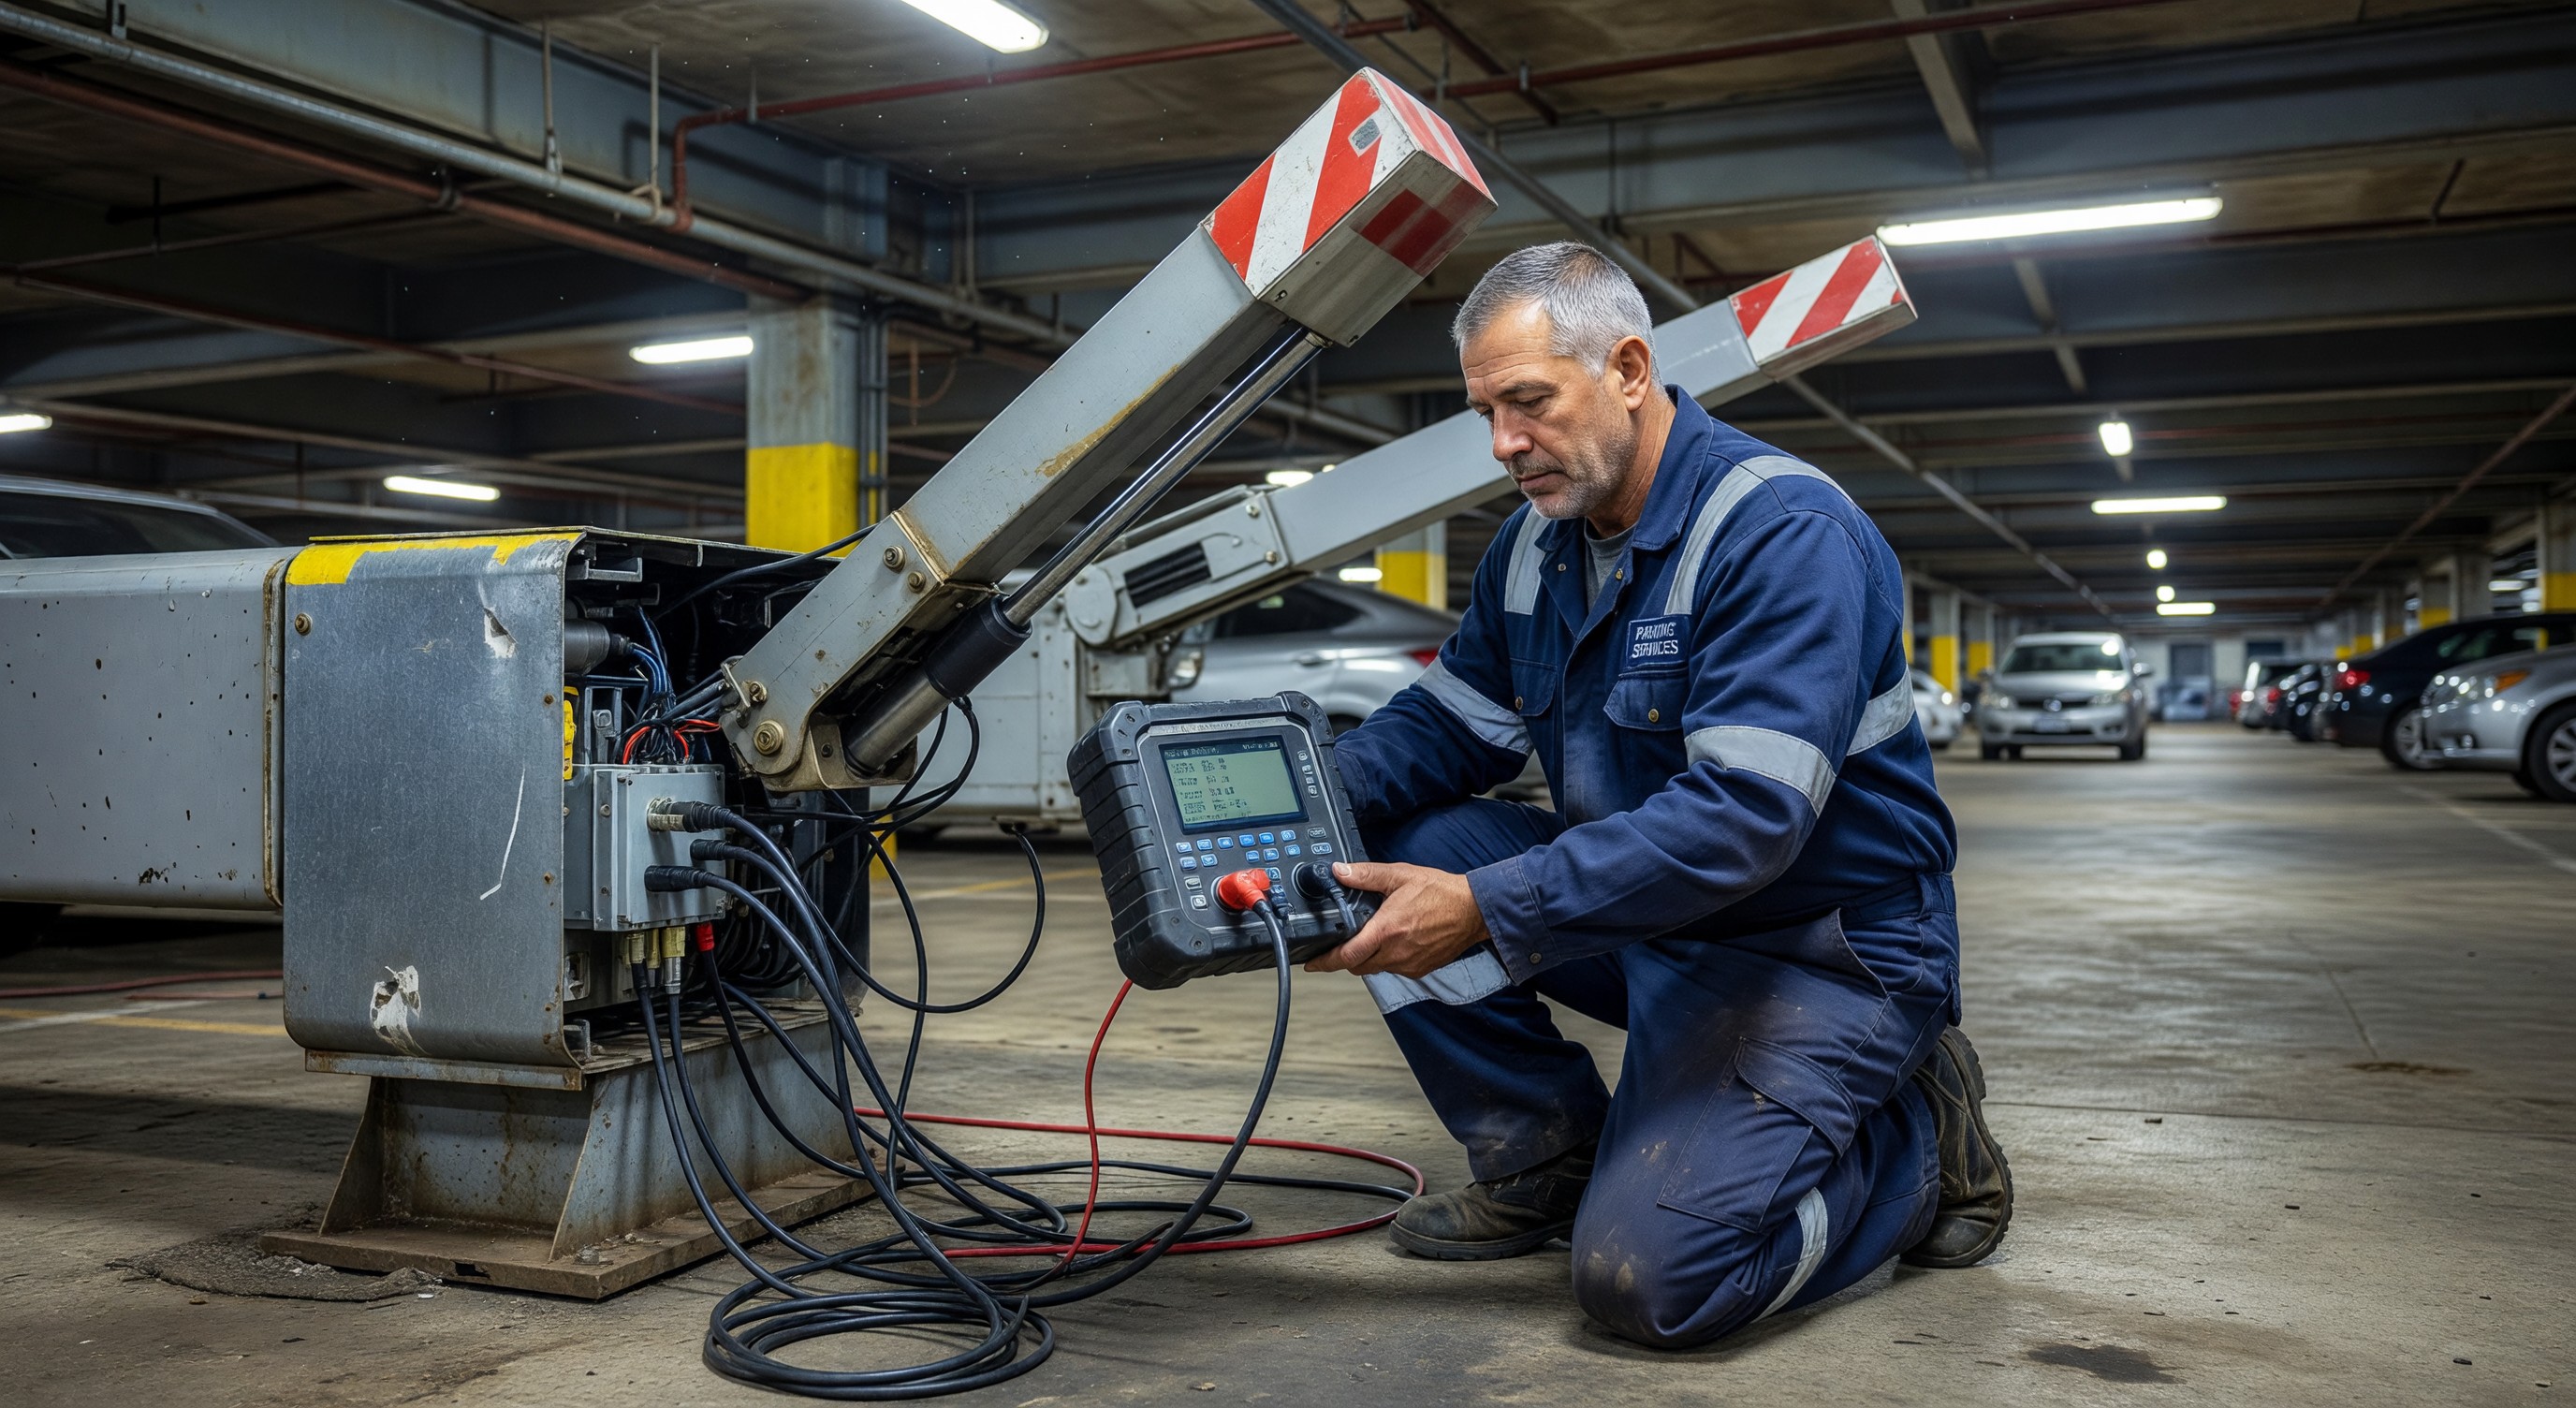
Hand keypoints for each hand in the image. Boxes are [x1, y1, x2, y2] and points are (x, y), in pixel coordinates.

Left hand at [1304, 860, 1488, 977]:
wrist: (1474, 910)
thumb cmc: (1441, 893)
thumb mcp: (1400, 876)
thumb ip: (1366, 875)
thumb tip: (1340, 871)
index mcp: (1386, 930)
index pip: (1346, 956)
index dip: (1324, 962)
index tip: (1311, 963)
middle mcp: (1396, 953)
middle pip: (1357, 966)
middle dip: (1345, 958)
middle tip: (1341, 945)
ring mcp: (1409, 964)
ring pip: (1376, 968)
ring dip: (1368, 957)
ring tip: (1371, 937)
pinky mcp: (1420, 970)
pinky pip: (1395, 969)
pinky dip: (1387, 959)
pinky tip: (1394, 942)